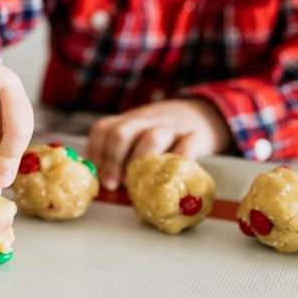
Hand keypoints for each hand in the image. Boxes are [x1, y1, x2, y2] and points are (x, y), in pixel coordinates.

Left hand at [87, 98, 232, 190]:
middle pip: (122, 133)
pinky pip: (188, 145)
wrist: (200, 113)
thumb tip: (104, 183)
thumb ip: (121, 155)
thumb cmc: (162, 135)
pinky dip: (179, 160)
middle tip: (112, 184)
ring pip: (152, 138)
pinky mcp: (196, 136)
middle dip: (113, 160)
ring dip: (140, 162)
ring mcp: (171, 128)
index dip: (96, 153)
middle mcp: (146, 121)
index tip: (98, 175)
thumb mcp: (139, 135)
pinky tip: (173, 176)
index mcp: (128, 121)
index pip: (103, 129)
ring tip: (138, 183)